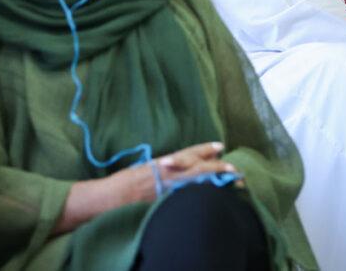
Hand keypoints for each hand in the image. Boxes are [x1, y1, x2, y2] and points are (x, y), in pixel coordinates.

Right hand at [108, 141, 239, 207]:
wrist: (110, 195)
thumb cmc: (124, 184)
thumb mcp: (145, 170)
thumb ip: (163, 167)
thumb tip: (175, 163)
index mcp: (162, 162)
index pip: (186, 153)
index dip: (204, 149)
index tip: (220, 146)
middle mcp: (167, 171)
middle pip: (196, 166)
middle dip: (216, 166)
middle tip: (234, 168)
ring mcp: (167, 186)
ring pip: (195, 180)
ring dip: (214, 179)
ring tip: (231, 180)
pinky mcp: (165, 199)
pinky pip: (186, 195)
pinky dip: (200, 193)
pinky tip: (213, 195)